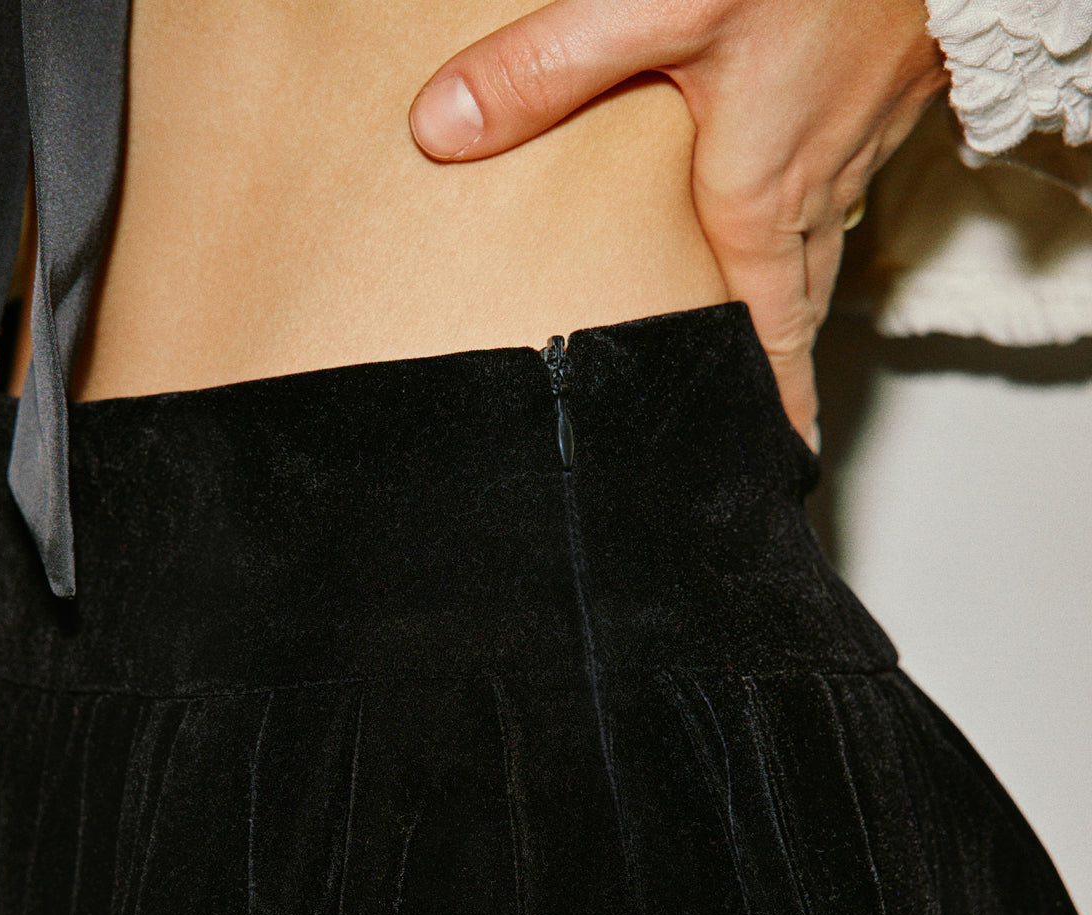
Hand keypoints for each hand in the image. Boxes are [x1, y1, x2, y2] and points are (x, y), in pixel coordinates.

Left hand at [409, 0, 947, 447]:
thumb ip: (546, 69)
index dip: (773, 402)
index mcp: (761, 195)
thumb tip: (441, 131)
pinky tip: (790, 197)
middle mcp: (818, 183)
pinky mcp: (883, 88)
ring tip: (764, 326)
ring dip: (793, 291)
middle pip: (795, 300)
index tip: (778, 458)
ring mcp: (858, 137)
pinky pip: (842, 182)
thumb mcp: (654, 6)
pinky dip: (816, 217)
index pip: (768, 333)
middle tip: (761, 412)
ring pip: (820, 242)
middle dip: (778, 363)